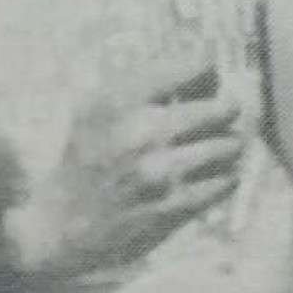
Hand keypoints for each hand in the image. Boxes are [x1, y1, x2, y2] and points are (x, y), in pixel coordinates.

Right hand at [8, 52, 248, 276]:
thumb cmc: (84, 160)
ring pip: (231, 145)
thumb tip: (206, 70)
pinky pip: (227, 180)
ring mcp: (162, 171)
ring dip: (226, 147)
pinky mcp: (175, 205)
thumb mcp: (95, 109)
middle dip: (224, 113)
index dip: (206, 77)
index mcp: (119, 99)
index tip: (201, 89)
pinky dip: (223, 177)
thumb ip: (143, 84)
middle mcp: (143, 131)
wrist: (61, 224)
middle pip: (224, 108)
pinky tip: (207, 177)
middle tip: (217, 119)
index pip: (197, 68)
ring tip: (211, 150)